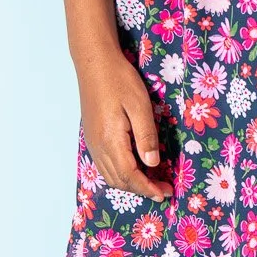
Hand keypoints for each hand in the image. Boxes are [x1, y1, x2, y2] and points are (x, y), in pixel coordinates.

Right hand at [78, 51, 173, 200]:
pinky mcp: (92, 136)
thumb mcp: (140, 106)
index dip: (148, 188)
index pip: (130, 175)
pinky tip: (133, 168)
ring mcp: (93, 142)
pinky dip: (119, 174)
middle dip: (141, 189)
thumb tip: (153, 163)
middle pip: (119, 180)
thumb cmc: (120, 80)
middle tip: (163, 189)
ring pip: (110, 175)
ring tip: (151, 182)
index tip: (164, 193)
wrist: (94, 63)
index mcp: (111, 140)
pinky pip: (104, 165)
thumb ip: (146, 136)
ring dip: (130, 184)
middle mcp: (99, 146)